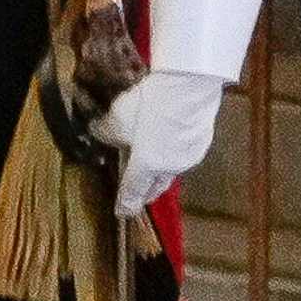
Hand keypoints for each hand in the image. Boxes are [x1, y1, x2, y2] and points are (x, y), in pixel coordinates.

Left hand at [102, 66, 223, 212]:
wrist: (189, 87)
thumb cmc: (149, 106)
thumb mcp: (116, 119)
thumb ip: (104, 132)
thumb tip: (98, 133)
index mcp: (147, 167)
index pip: (133, 192)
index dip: (126, 204)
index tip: (122, 213)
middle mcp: (170, 167)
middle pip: (156, 185)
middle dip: (146, 191)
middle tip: (139, 193)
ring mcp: (190, 156)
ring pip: (171, 169)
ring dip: (160, 170)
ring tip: (153, 165)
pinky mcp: (202, 141)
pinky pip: (184, 154)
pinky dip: (174, 152)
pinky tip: (170, 142)